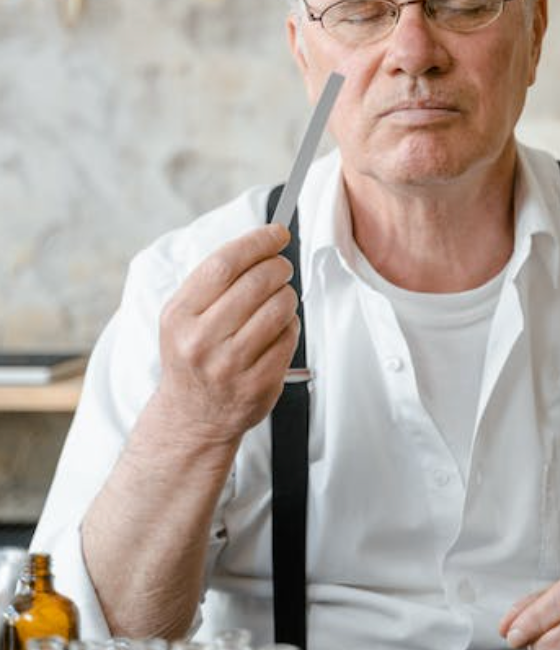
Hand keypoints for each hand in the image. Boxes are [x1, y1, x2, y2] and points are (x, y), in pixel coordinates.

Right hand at [154, 223, 299, 442]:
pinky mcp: (258, 384)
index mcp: (179, 316)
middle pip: (257, 282)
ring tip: (278, 300)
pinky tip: (277, 330)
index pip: (224, 264)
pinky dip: (290, 326)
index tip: (277, 233)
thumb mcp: (183, 316)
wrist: (192, 416)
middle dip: (278, 266)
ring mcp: (230, 365)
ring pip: (280, 307)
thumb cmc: (193, 355)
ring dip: (286, 295)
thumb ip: (214, 281)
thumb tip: (262, 243)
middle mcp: (201, 340)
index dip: (257, 242)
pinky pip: (289, 337)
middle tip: (281, 267)